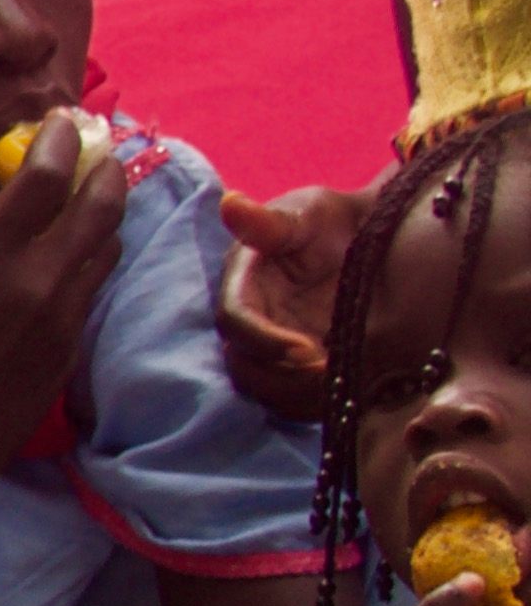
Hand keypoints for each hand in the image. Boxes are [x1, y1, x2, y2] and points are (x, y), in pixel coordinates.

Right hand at [0, 127, 125, 521]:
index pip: (45, 179)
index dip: (58, 141)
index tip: (58, 121)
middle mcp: (40, 280)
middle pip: (100, 204)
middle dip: (103, 167)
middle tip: (96, 147)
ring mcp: (65, 316)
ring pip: (108, 244)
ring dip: (107, 210)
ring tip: (94, 193)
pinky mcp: (72, 347)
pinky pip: (94, 285)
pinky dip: (92, 255)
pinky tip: (72, 253)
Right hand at [219, 182, 363, 425]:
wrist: (374, 240)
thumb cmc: (337, 221)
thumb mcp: (310, 214)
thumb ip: (271, 221)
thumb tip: (230, 203)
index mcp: (242, 284)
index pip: (235, 320)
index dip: (265, 341)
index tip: (309, 351)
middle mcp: (251, 320)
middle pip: (243, 364)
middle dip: (282, 375)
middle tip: (332, 374)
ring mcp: (274, 347)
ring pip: (265, 388)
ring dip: (298, 393)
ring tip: (343, 384)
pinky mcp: (299, 367)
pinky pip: (294, 398)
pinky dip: (315, 401)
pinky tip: (349, 390)